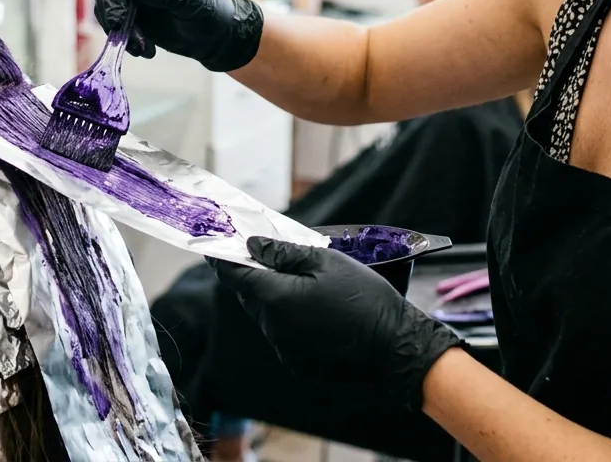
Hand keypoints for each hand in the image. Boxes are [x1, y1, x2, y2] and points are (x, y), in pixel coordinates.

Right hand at [93, 0, 263, 71]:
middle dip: (111, 12)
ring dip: (118, 30)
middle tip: (121, 33)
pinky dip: (125, 40)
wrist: (217, 36)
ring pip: (107, 8)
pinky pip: (116, 26)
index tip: (118, 12)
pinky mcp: (132, 16)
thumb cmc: (210, 8)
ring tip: (142, 48)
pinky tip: (146, 51)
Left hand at [211, 236, 462, 410]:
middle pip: (252, 297)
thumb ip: (283, 254)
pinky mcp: (299, 364)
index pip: (235, 276)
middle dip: (256, 278)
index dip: (224, 260)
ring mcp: (285, 349)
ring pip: (268, 318)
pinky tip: (318, 315)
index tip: (215, 248)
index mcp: (276, 298)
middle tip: (272, 261)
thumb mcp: (326, 263)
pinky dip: (292, 323)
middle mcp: (273, 327)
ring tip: (307, 289)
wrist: (395, 347)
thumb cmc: (364, 298)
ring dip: (277, 302)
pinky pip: (284, 338)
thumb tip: (253, 246)